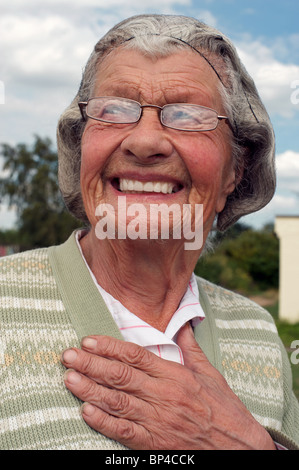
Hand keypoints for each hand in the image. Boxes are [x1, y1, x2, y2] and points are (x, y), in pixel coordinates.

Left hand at [61, 324, 274, 449]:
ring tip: (69, 379)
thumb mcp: (210, 372)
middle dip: (91, 365)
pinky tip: (87, 412)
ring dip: (91, 390)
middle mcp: (165, 395)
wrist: (240, 448)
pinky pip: (125, 431)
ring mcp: (159, 421)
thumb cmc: (224, 409)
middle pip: (121, 376)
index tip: (88, 341)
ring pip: (118, 401)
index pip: (135, 356)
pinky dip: (104, 422)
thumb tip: (182, 322)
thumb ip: (190, 346)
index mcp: (176, 375)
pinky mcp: (156, 444)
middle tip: (68, 356)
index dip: (109, 347)